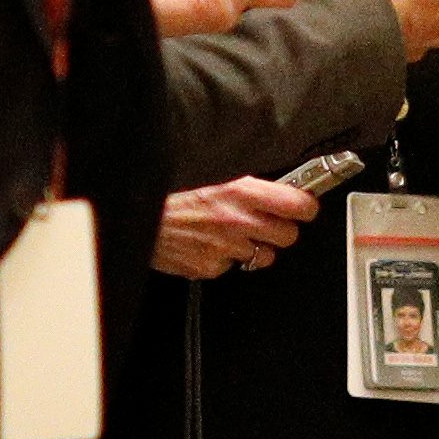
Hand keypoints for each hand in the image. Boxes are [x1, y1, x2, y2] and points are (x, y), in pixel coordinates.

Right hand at [153, 174, 322, 279]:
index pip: (298, 204)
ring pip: (263, 256)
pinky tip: (207, 242)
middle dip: (281, 229)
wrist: (133, 211)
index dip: (304, 206)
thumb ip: (245, 180)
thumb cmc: (167, 188)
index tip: (303, 206)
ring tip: (231, 232)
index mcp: (240, 190)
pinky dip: (222, 257)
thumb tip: (273, 184)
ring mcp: (223, 247)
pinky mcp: (208, 267)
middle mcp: (236, 220)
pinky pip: (229, 266)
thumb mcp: (211, 170)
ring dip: (252, 246)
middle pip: (288, 236)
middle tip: (268, 221)